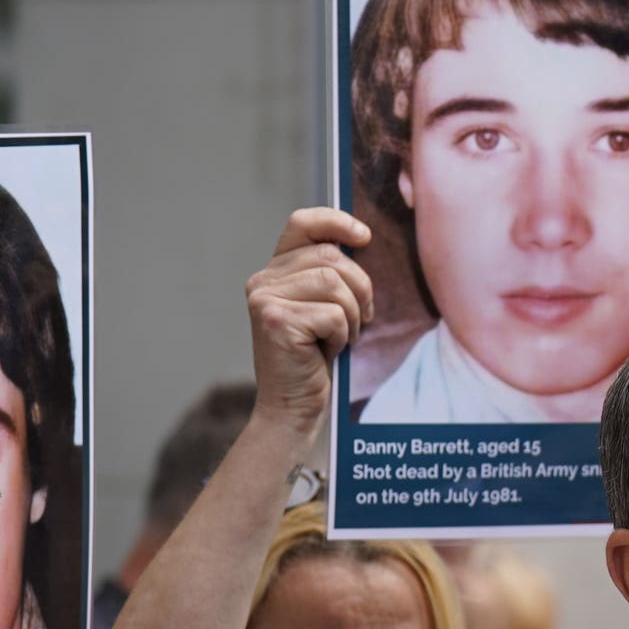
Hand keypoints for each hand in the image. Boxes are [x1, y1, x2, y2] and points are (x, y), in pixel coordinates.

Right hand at [245, 208, 372, 429]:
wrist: (294, 406)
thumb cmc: (316, 358)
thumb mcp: (325, 307)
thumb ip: (332, 274)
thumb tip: (361, 237)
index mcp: (276, 271)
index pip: (303, 223)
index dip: (336, 221)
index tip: (364, 237)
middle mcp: (263, 280)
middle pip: (330, 257)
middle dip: (360, 289)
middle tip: (361, 318)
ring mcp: (265, 299)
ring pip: (335, 284)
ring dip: (352, 315)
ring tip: (341, 337)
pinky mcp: (275, 321)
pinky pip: (333, 315)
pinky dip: (342, 336)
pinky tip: (326, 351)